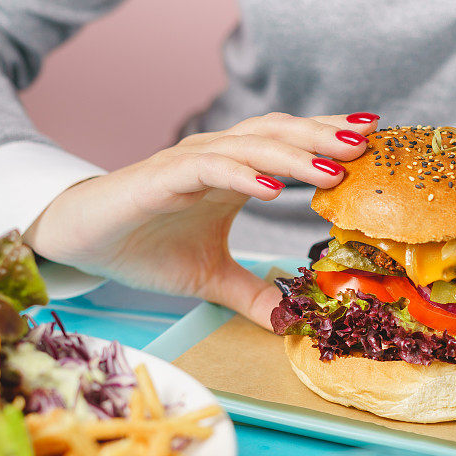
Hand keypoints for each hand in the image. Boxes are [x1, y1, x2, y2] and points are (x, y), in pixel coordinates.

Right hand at [24, 112, 378, 327]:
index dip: (328, 141)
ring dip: (294, 154)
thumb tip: (289, 320)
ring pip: (250, 146)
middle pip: (279, 134)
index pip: (289, 146)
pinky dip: (243, 174)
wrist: (82, 241)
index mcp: (234, 175)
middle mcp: (217, 159)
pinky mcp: (161, 177)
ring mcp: (189, 163)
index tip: (372, 146)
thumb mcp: (210, 278)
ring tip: (335, 166)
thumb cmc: (144, 247)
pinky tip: (275, 187)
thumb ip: (251, 294)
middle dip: (324, 136)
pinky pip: (209, 168)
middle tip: (368, 142)